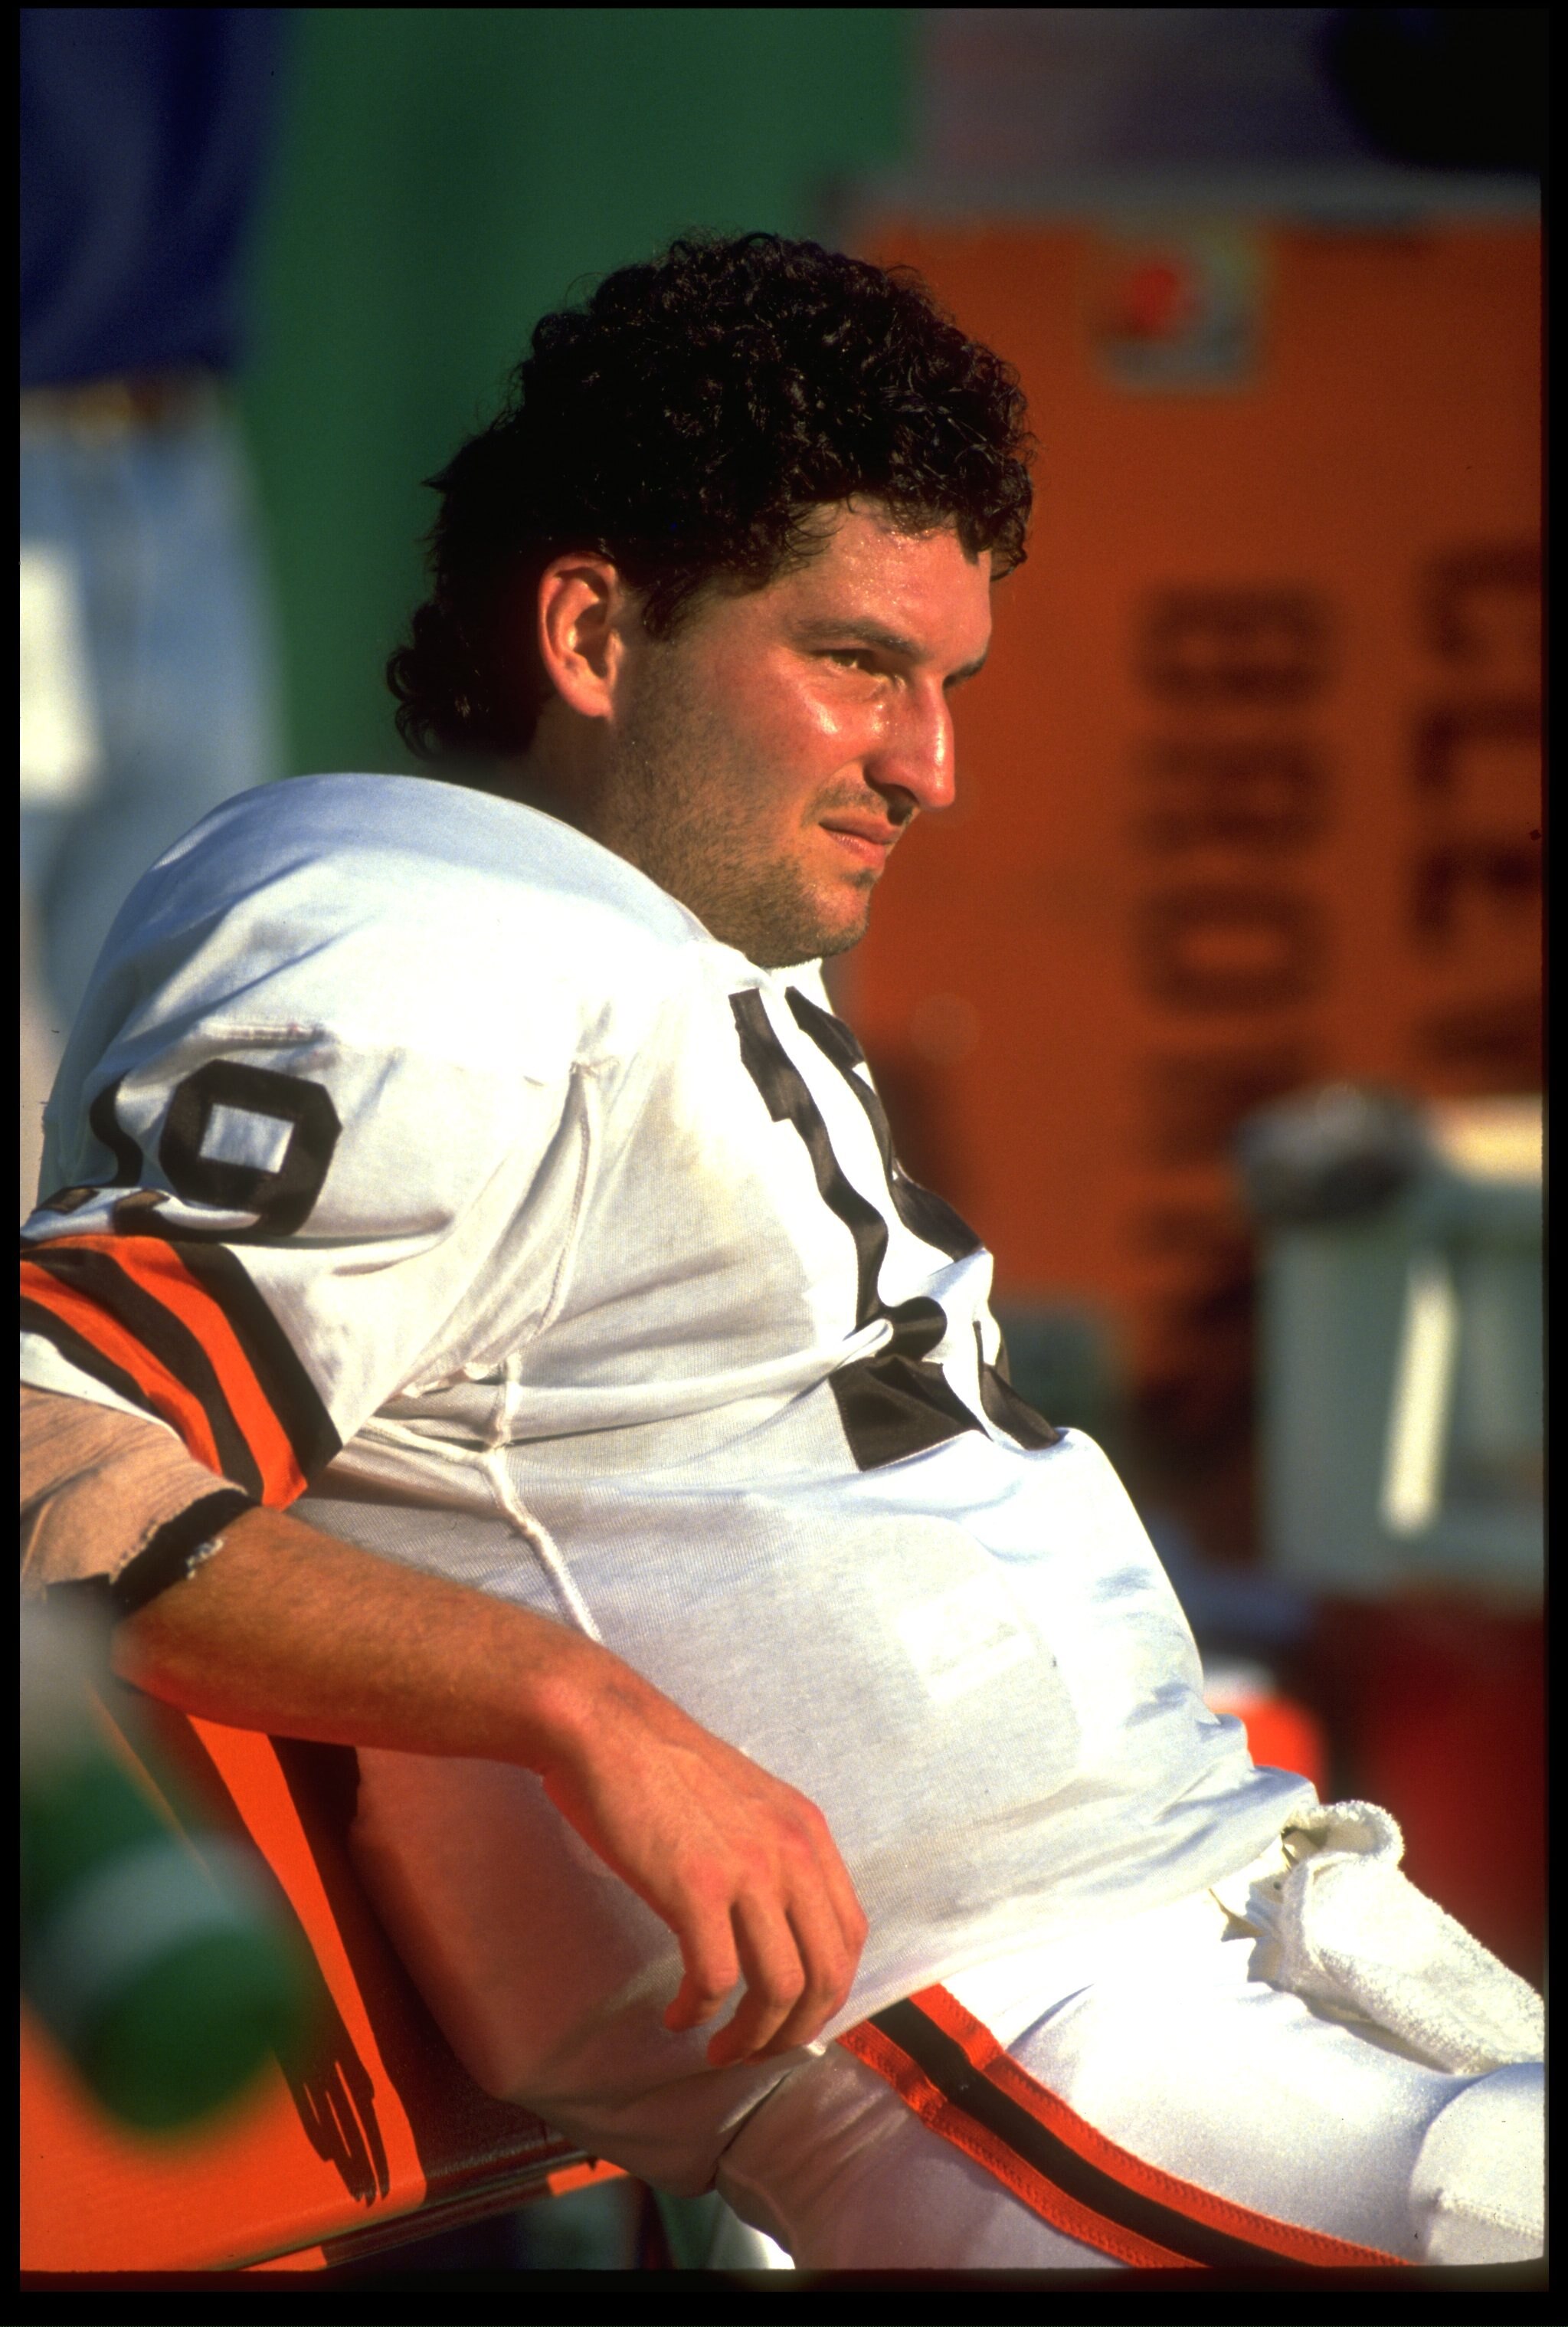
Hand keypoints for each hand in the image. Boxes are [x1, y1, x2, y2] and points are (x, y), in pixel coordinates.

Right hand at [536, 1654, 867, 2068]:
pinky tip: (676, 2016)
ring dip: (751, 2036)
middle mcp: (792, 1851)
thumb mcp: (747, 1804)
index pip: (850, 1935)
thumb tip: (777, 1927)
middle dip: (796, 2031)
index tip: (793, 2018)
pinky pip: (714, 1978)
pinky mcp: (695, 1886)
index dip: (829, 1993)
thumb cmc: (661, 1767)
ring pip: (779, 1988)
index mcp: (808, 1831)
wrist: (606, 1728)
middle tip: (758, 2052)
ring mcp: (747, 1869)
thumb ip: (773, 1854)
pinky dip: (698, 2012)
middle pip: (827, 1973)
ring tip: (719, 2050)